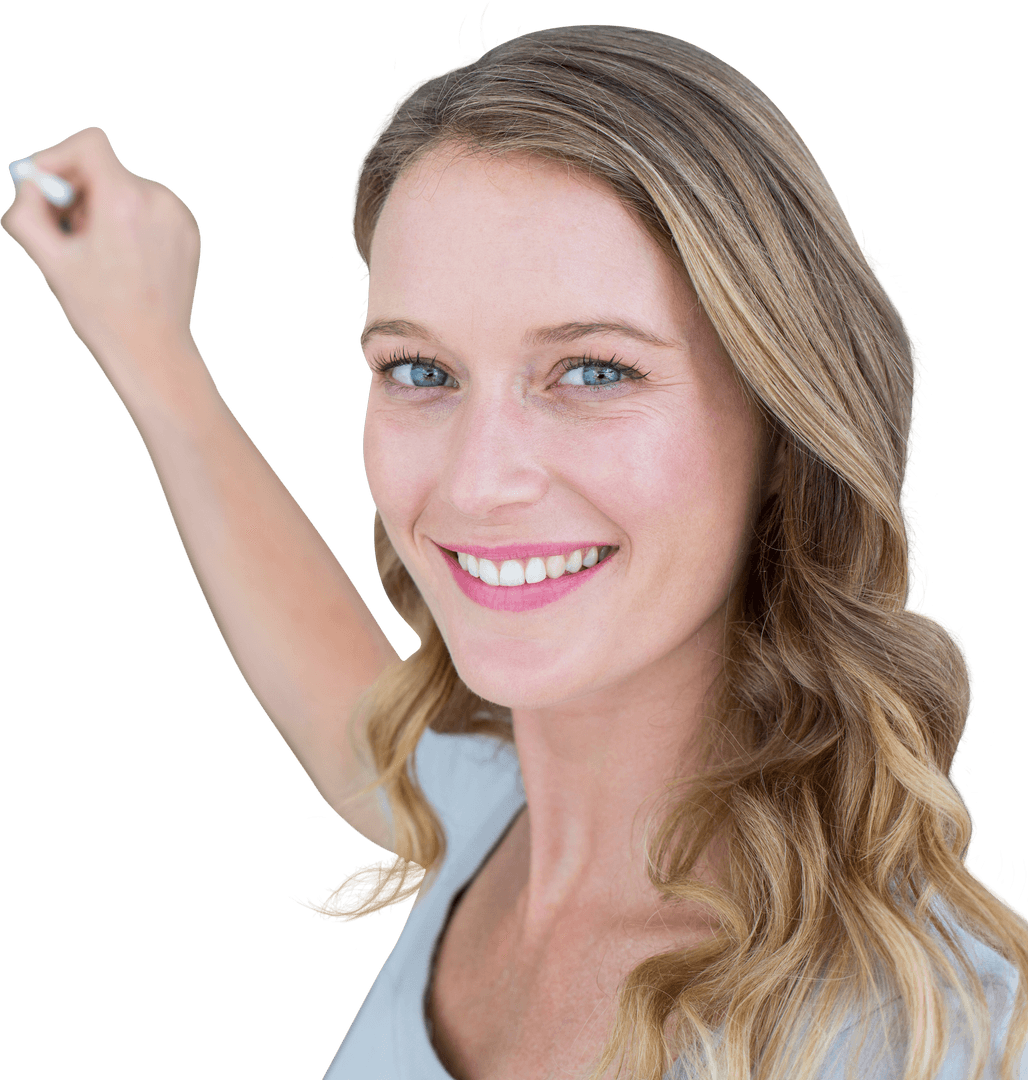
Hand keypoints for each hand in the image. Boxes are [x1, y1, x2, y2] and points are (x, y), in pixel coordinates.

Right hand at [1, 126, 201, 374]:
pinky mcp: (189, 230)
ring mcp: (179, 216)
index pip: (90, 144)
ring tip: (99, 252)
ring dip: (104, 208)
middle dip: (78, 193)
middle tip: (67, 230)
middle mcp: (158, 200)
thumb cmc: (101, 311)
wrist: (152, 348)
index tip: (47, 187)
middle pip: (106, 169)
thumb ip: (27, 211)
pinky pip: (149, 208)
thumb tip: (29, 181)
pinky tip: (124, 258)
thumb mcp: (49, 260)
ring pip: (126, 189)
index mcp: (124, 201)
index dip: (60, 158)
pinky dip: (130, 221)